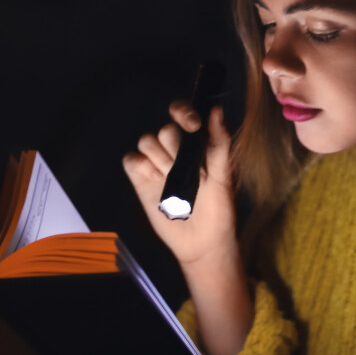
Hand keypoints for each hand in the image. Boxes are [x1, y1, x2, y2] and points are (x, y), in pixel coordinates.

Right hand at [122, 101, 237, 269]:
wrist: (202, 243)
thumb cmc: (219, 210)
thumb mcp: (224, 176)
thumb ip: (219, 143)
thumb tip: (217, 111)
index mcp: (196, 146)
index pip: (183, 115)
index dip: (183, 112)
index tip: (191, 124)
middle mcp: (175, 152)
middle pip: (164, 130)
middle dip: (174, 146)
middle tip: (185, 169)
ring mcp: (157, 165)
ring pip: (147, 142)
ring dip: (159, 158)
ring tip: (172, 180)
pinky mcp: (141, 180)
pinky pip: (131, 160)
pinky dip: (139, 165)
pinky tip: (153, 179)